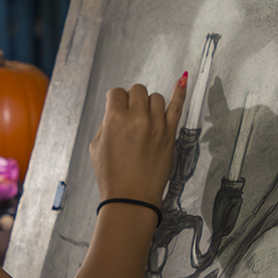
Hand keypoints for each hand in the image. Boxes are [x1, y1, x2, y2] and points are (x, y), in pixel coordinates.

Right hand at [89, 73, 187, 205]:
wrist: (131, 197)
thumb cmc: (111, 176)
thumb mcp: (96, 146)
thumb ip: (106, 124)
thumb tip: (116, 113)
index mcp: (114, 119)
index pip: (116, 93)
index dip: (114, 100)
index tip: (116, 108)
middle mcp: (137, 118)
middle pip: (137, 90)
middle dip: (131, 100)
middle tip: (129, 115)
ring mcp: (156, 125)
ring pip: (155, 97)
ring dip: (148, 103)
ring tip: (145, 117)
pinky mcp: (170, 134)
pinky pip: (177, 106)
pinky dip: (179, 92)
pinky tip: (182, 79)